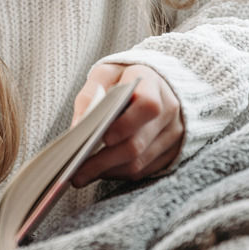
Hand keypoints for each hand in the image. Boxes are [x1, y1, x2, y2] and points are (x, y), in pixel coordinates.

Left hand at [70, 64, 182, 186]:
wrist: (153, 83)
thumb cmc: (123, 78)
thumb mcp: (105, 74)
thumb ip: (90, 95)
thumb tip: (77, 126)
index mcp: (153, 84)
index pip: (147, 106)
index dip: (126, 124)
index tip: (103, 138)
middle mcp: (169, 110)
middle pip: (137, 142)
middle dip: (103, 160)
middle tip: (76, 171)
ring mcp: (173, 133)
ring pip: (139, 161)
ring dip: (108, 170)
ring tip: (81, 175)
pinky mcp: (171, 150)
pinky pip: (143, 169)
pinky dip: (118, 172)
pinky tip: (100, 171)